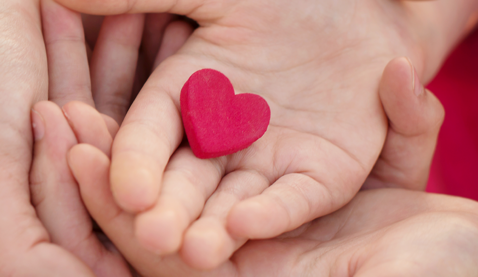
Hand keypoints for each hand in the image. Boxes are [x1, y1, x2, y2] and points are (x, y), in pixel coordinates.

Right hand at [56, 0, 477, 267]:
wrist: (365, 0)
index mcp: (184, 96)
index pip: (145, 134)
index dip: (129, 159)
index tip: (112, 182)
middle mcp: (219, 138)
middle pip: (184, 181)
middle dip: (167, 209)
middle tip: (151, 235)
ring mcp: (268, 160)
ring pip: (233, 202)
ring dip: (213, 228)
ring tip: (196, 252)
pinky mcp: (321, 175)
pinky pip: (295, 198)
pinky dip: (273, 211)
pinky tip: (247, 224)